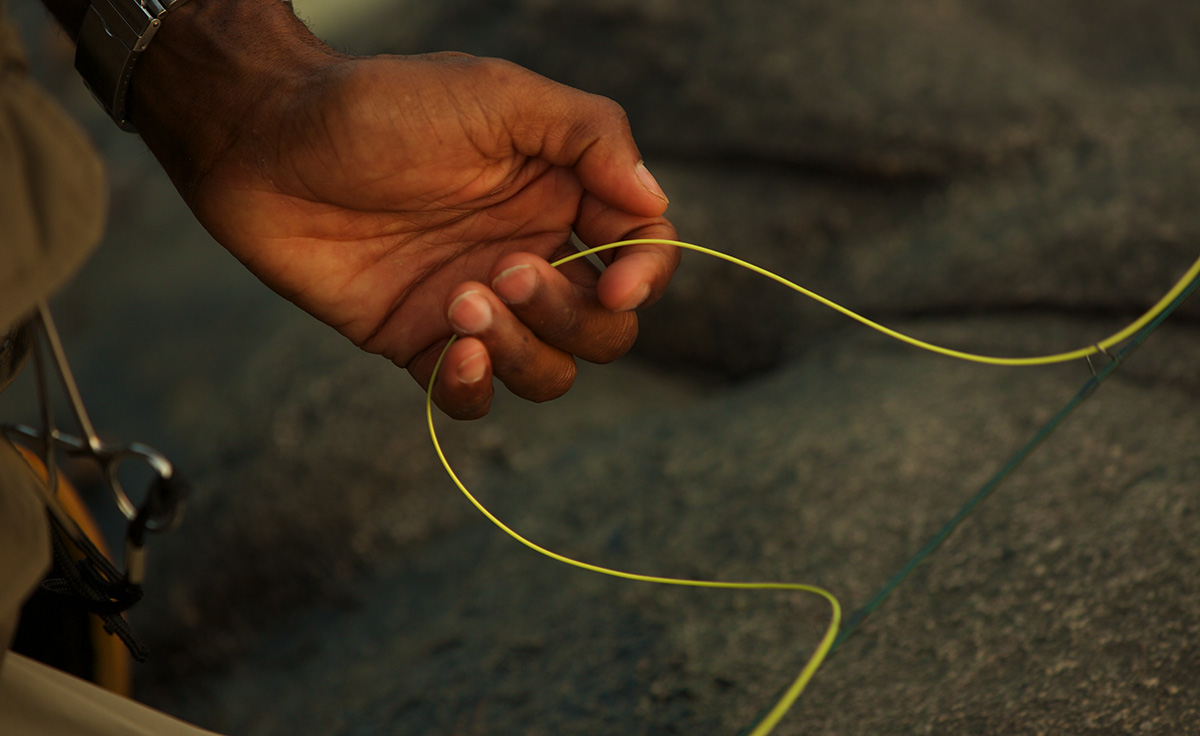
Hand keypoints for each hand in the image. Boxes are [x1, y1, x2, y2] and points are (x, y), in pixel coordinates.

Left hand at [130, 1, 678, 418]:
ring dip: (523, 350)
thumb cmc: (380, 106)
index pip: (642, 252)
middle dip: (570, 315)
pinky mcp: (421, 342)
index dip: (646, 276)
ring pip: (549, 371)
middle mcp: (528, 252)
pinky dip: (477, 389)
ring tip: (461, 299)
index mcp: (559, 195)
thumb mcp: (500, 97)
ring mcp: (478, 304)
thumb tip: (653, 202)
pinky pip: (474, 396)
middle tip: (503, 269)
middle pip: (604, 327)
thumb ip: (589, 137)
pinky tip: (454, 353)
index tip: (615, 281)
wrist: (266, 142)